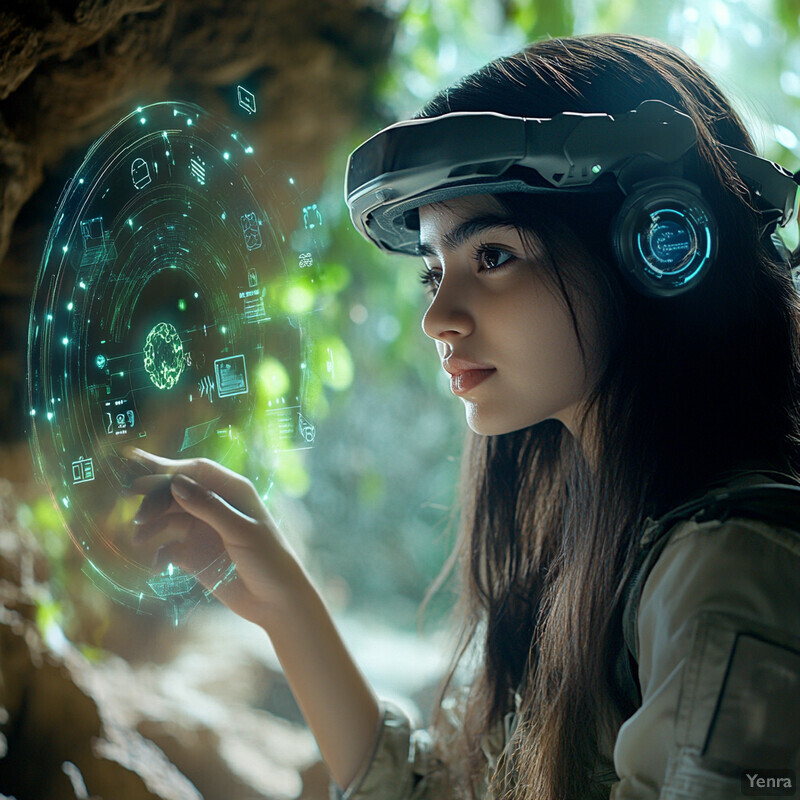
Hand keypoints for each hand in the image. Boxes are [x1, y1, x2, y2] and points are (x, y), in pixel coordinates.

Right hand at [124, 447, 302, 627]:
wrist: (278, 602)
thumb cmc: (270, 560)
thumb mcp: (241, 531)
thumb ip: (209, 507)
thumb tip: (176, 483)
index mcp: (232, 491)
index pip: (194, 470)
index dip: (166, 467)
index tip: (138, 471)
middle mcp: (215, 506)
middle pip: (176, 492)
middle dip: (154, 499)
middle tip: (136, 515)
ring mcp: (204, 529)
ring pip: (168, 518)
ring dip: (152, 526)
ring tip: (139, 539)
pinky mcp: (196, 554)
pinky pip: (169, 547)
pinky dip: (159, 554)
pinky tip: (156, 567)